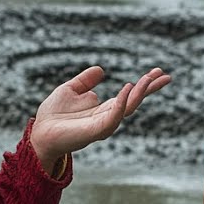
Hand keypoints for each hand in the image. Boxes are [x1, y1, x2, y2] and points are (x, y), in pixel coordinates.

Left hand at [29, 66, 171, 168]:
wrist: (39, 133)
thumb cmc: (52, 115)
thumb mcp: (69, 90)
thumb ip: (84, 81)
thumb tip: (101, 70)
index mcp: (103, 107)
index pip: (129, 95)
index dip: (144, 84)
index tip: (159, 72)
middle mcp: (107, 116)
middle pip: (134, 101)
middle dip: (149, 89)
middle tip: (165, 76)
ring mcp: (102, 124)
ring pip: (127, 108)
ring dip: (138, 94)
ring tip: (148, 79)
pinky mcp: (94, 131)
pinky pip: (113, 117)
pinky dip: (121, 104)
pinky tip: (126, 89)